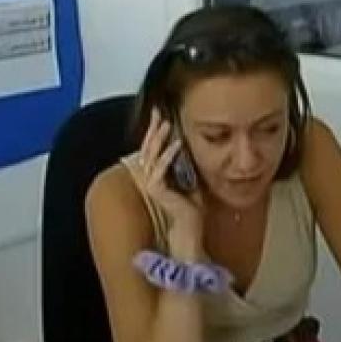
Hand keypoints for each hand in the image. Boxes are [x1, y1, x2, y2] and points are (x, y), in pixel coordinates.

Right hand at [138, 108, 203, 258]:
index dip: (155, 130)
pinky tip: (178, 144)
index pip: (152, 147)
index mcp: (155, 174)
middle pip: (148, 147)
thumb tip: (192, 148)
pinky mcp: (156, 190)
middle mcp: (149, 177)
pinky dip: (169, 156)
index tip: (162, 114)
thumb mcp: (191, 181)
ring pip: (152, 155)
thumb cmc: (191, 209)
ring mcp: (150, 183)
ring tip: (168, 124)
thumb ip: (187, 166)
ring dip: (160, 138)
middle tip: (160, 111)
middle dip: (154, 128)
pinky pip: (160, 169)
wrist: (189, 230)